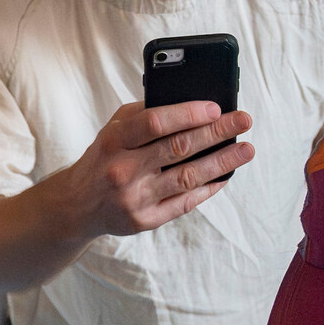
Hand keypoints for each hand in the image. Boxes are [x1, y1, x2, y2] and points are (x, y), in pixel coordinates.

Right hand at [64, 101, 253, 239]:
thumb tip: (191, 103)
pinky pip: (184, 203)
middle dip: (216, 132)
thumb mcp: (113, 129)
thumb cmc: (104, 158)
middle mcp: (124, 170)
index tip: (216, 107)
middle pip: (178, 148)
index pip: (155, 123)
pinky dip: (208, 189)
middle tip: (244, 120)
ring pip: (187, 177)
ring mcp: (135, 198)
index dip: (188, 114)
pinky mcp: (145, 220)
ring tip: (246, 149)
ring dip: (222, 162)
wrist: (77, 205)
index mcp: (115, 141)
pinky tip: (225, 176)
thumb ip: (144, 114)